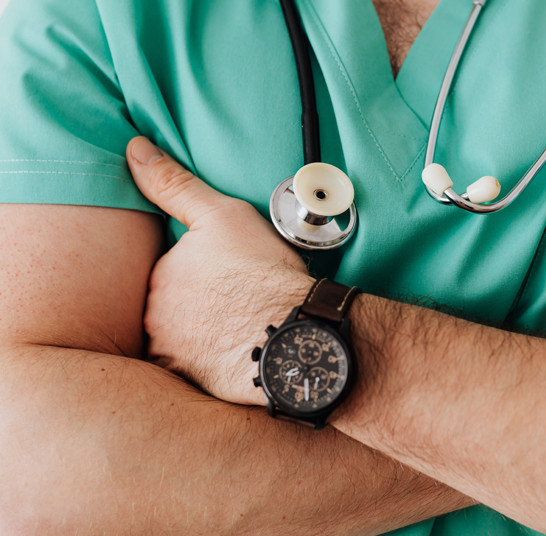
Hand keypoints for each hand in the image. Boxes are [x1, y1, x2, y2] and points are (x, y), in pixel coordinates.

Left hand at [127, 137, 313, 404]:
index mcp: (160, 275)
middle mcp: (155, 316)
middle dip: (199, 304)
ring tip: (242, 327)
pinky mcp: (192, 382)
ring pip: (182, 338)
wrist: (295, 332)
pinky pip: (193, 368)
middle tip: (238, 302)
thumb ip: (174, 185)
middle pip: (173, 306)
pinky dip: (209, 361)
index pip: (172, 271)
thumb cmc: (264, 273)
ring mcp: (172, 352)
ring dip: (203, 334)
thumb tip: (135, 150)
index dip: (204, 272)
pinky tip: (236, 351)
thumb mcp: (222, 214)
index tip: (231, 276)